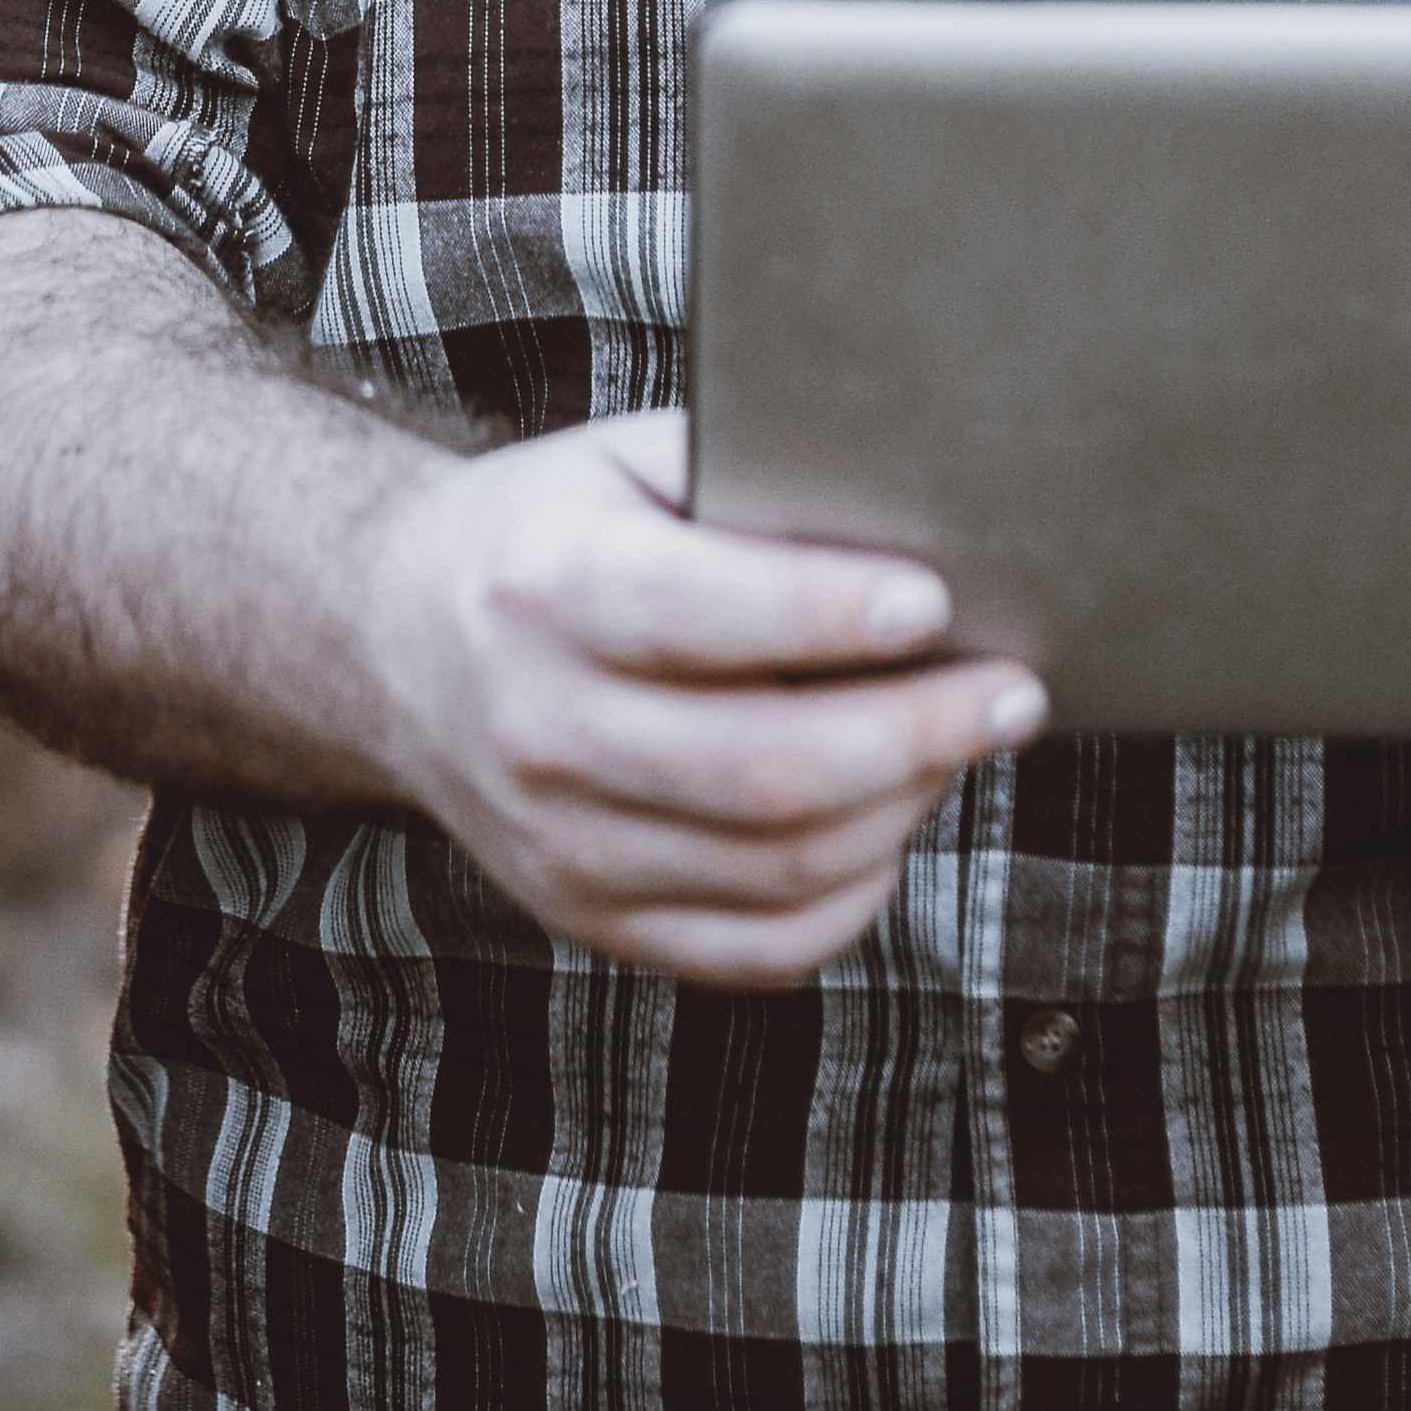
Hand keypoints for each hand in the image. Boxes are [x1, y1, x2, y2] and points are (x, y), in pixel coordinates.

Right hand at [342, 413, 1040, 983]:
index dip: (829, 614)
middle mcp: (539, 728)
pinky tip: (890, 823)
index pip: (702, 615)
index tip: (937, 601)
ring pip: (778, 865)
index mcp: (544, 589)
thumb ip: (750, 482)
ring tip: (963, 743)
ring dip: (904, 809)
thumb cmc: (554, 532)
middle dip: (916, 733)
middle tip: (1013, 692)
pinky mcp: (587, 917)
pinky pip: (759, 946)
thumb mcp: (625, 464)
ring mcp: (557, 844)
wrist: (397, 642)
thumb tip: (927, 514)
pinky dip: (853, 893)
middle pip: (763, 768)